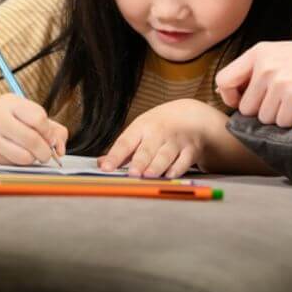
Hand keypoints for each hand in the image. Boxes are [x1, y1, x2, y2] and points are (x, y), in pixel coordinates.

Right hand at [0, 94, 67, 165]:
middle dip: (45, 150)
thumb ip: (50, 127)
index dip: (49, 131)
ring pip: (23, 156)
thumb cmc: (6, 118)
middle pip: (32, 139)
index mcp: (11, 103)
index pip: (38, 118)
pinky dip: (21, 162)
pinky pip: (13, 163)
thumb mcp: (25, 112)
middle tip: (47, 153)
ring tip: (33, 154)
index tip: (50, 137)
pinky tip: (18, 154)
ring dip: (34, 159)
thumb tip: (60, 149)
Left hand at [98, 99, 226, 177]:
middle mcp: (158, 133)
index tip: (105, 168)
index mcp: (142, 128)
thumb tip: (100, 163)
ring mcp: (175, 141)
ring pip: (165, 155)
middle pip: (147, 149)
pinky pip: (184, 160)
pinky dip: (178, 168)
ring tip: (148, 176)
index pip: (125, 142)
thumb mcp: (140, 130)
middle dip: (139, 161)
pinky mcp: (191, 149)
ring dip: (157, 165)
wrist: (191, 115)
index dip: (115, 156)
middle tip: (132, 173)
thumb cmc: (159, 127)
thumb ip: (122, 149)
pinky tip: (170, 176)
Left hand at [215, 39, 291, 127]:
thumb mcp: (279, 54)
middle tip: (284, 98)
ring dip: (279, 116)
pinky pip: (282, 124)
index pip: (223, 81)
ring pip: (264, 119)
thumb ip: (253, 69)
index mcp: (259, 52)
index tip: (245, 100)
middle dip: (262, 109)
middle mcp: (266, 65)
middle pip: (245, 108)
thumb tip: (226, 94)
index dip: (231, 97)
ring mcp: (281, 81)